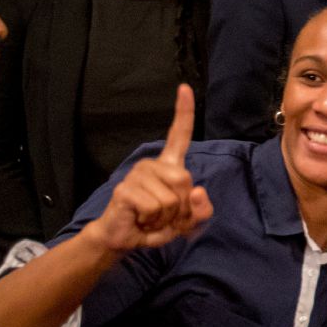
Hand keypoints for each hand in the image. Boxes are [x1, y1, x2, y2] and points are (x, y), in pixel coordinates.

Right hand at [82, 85, 211, 254]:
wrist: (126, 239)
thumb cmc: (157, 224)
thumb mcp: (188, 221)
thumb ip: (202, 210)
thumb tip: (198, 192)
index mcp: (169, 165)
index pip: (178, 134)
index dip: (183, 112)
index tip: (184, 88)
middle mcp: (151, 164)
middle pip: (185, 181)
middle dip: (182, 207)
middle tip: (165, 215)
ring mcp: (137, 175)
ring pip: (171, 199)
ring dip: (166, 218)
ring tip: (151, 217)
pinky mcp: (125, 190)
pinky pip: (155, 208)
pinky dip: (153, 222)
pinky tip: (141, 219)